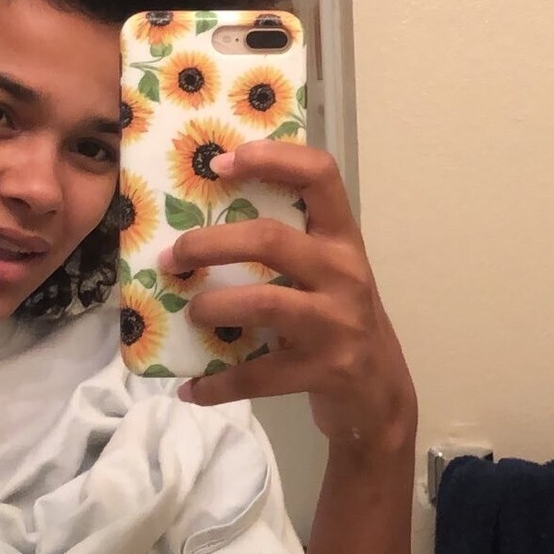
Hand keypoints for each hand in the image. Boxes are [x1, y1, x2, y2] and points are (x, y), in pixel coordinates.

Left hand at [157, 141, 416, 451]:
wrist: (380, 395)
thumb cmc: (339, 321)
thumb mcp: (326, 274)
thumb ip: (286, 246)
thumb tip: (197, 224)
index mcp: (343, 239)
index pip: (319, 175)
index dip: (271, 158)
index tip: (220, 164)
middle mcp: (344, 273)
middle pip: (270, 239)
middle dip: (209, 244)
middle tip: (172, 257)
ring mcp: (337, 323)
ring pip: (263, 302)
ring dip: (212, 308)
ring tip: (189, 314)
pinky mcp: (326, 370)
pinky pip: (258, 375)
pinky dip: (217, 384)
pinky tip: (191, 388)